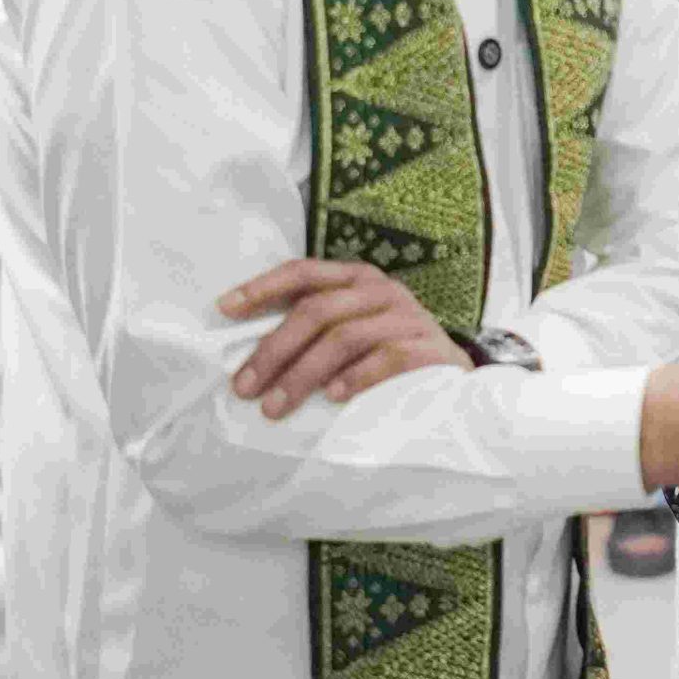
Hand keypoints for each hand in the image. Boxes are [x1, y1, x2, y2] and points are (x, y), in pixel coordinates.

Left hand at [219, 259, 471, 420]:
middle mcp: (382, 291)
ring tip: (276, 406)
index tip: (224, 309)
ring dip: (303, 374)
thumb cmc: (388, 353)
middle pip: (318, 310)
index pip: (304, 271)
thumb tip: (248, 355)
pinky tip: (332, 396)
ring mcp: (408, 317)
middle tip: (245, 387)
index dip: (263, 287)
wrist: (454, 377)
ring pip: (345, 337)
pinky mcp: (429, 347)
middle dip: (274, 350)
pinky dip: (355, 378)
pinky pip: (387, 358)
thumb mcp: (353, 328)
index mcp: (357, 279)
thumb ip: (314, 329)